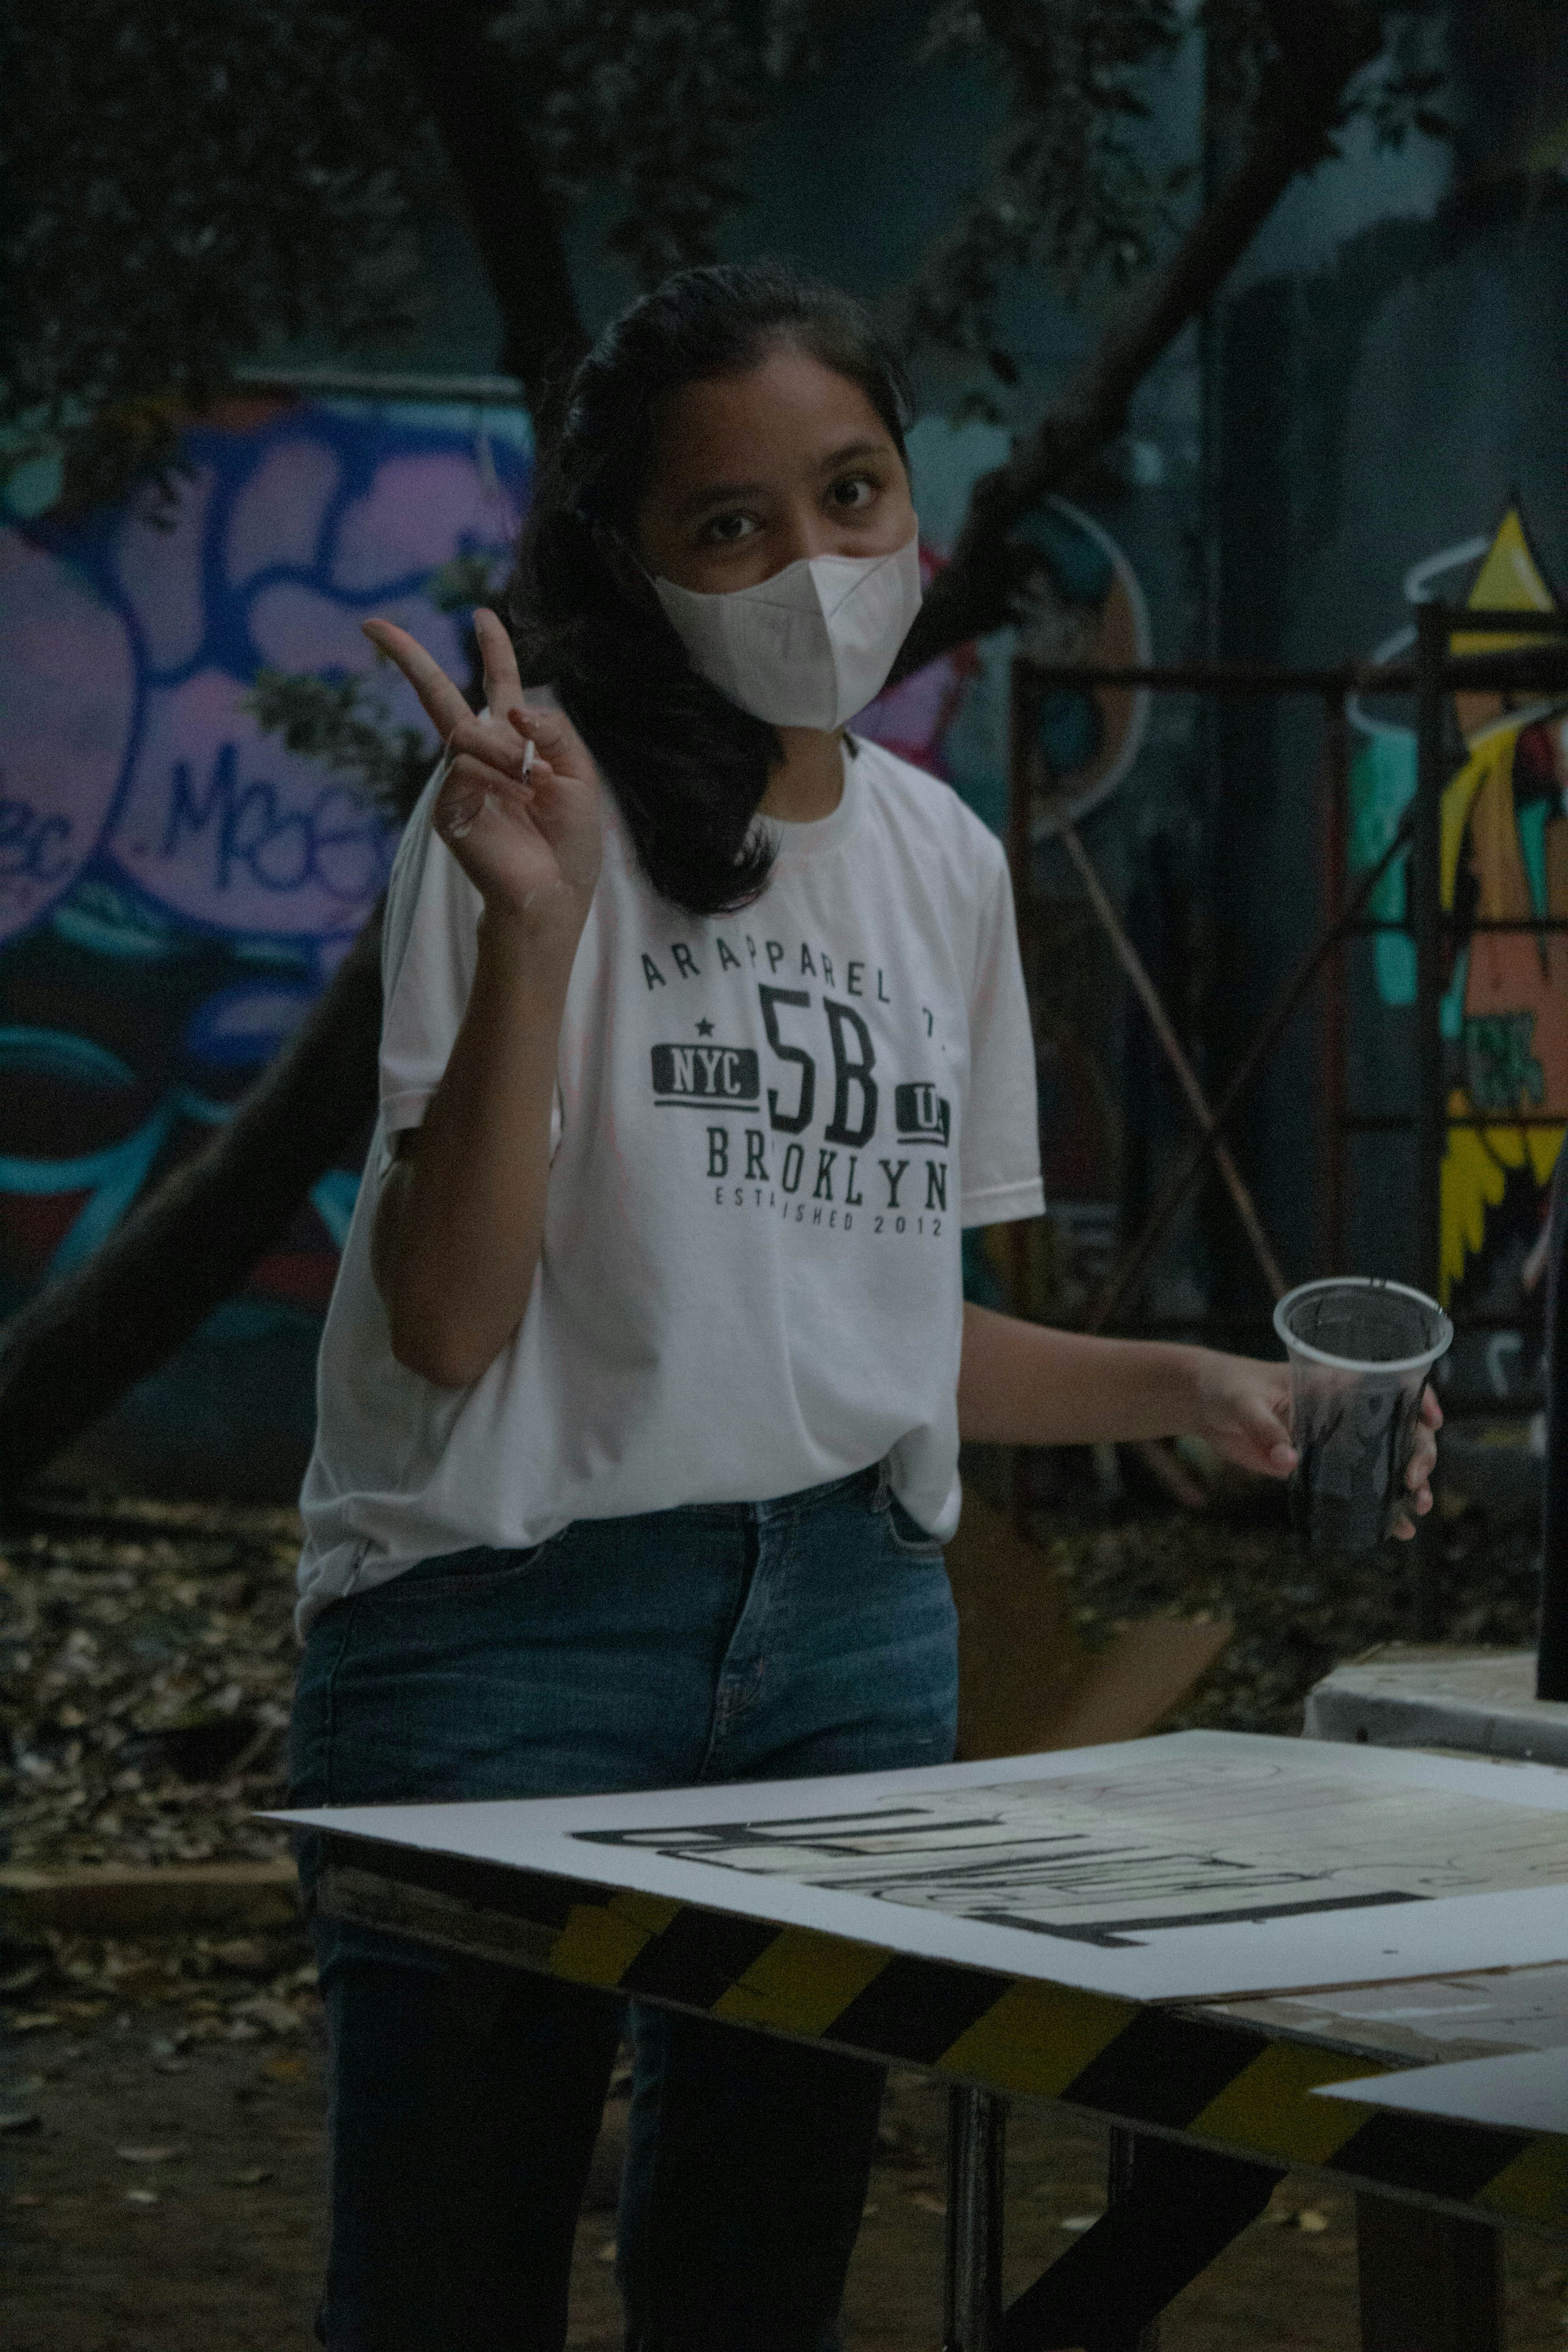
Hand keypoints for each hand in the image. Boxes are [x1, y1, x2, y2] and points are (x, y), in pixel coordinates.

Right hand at [363, 609, 601, 951]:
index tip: (481, 616)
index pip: (500, 687)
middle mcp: (480, 756)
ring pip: (469, 733)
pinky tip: (513, 804)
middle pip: (439, 696)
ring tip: (532, 787)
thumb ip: (552, 731)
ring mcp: (458, 779)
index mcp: (515, 744)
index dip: (493, 650)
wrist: (553, 891)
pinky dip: (496, 776)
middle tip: (374, 624)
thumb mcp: (579, 774)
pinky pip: (466, 765)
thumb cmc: (569, 841)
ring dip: (507, 754)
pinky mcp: (446, 803)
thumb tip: (511, 708)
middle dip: (408, 657)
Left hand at [1184, 1351, 1440, 1538]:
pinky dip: (1380, 1508)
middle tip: (1414, 1478)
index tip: (1432, 1420)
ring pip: (1386, 1461)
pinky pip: (1355, 1488)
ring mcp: (1334, 1442)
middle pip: (1400, 1430)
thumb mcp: (1244, 1402)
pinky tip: (1400, 1529)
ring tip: (1419, 1506)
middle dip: (1419, 1453)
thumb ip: (1264, 1429)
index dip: (1420, 1401)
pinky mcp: (1318, 1468)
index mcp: (1334, 1384)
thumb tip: (1288, 1462)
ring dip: (1409, 1483)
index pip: (1391, 1386)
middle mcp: (1344, 1412)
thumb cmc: (1227, 1388)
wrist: (1204, 1405)